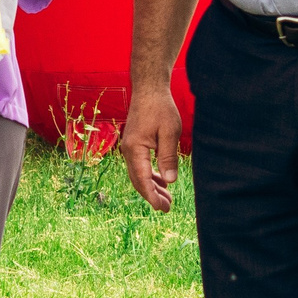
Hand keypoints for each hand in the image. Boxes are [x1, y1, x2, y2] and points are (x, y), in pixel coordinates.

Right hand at [119, 85, 183, 212]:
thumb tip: (169, 181)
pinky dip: (150, 176)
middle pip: (138, 180)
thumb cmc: (160, 108)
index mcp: (135, 149)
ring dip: (151, 187)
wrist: (149, 89)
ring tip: (167, 199)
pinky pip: (140, 166)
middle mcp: (128, 151)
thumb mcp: (170, 132)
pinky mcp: (134, 144)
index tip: (161, 208)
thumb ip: (168, 157)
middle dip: (152, 196)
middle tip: (167, 208)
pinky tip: (162, 182)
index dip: (152, 196)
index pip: (142, 179)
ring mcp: (129, 148)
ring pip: (138, 175)